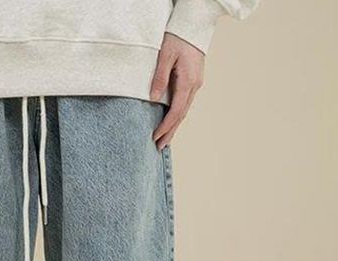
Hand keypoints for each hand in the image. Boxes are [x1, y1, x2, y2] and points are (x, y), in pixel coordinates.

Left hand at [151, 33, 204, 149]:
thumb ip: (160, 77)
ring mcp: (196, 84)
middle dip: (170, 132)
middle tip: (159, 147)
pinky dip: (177, 115)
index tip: (155, 137)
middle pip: (182, 115)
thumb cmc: (179, 36)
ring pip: (184, 110)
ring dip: (174, 126)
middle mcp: (195, 85)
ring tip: (164, 139)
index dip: (166, 126)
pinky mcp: (194, 81)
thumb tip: (153, 98)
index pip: (176, 111)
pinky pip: (185, 103)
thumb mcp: (165, 55)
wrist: (194, 25)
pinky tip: (171, 121)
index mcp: (188, 81)